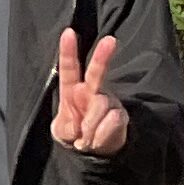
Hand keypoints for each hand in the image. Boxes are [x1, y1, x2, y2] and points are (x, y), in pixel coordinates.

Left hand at [50, 26, 129, 157]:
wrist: (93, 151)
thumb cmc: (74, 134)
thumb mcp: (62, 132)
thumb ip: (67, 127)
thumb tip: (80, 127)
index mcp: (72, 90)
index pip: (69, 68)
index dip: (67, 51)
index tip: (68, 32)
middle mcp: (92, 91)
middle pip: (97, 72)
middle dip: (102, 56)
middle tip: (110, 40)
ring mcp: (108, 101)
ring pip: (101, 105)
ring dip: (90, 127)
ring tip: (85, 139)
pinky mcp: (121, 115)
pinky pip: (113, 121)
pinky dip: (101, 135)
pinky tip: (97, 141)